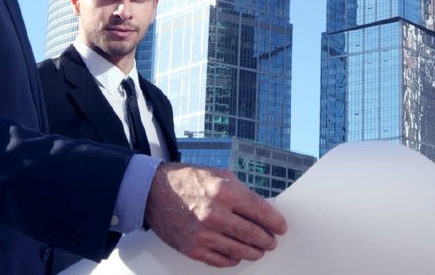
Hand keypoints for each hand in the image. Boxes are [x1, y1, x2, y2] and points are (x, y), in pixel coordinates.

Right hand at [145, 163, 287, 267]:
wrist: (153, 192)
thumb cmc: (188, 180)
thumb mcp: (219, 175)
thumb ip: (242, 192)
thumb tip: (262, 209)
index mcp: (224, 192)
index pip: (260, 212)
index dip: (275, 222)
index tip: (281, 227)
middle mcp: (214, 214)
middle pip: (252, 234)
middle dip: (267, 239)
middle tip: (271, 241)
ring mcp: (203, 234)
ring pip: (239, 251)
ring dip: (254, 252)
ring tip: (259, 250)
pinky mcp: (192, 248)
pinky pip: (221, 260)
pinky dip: (233, 259)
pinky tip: (237, 254)